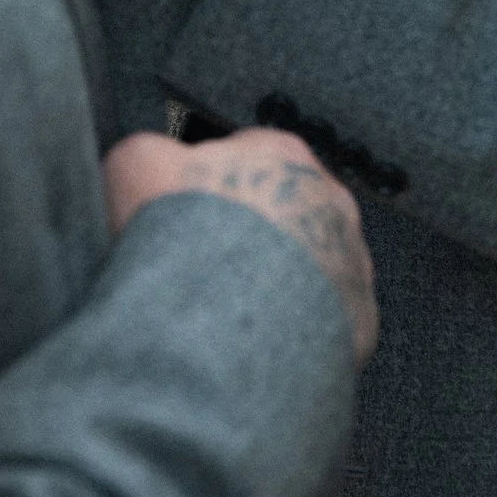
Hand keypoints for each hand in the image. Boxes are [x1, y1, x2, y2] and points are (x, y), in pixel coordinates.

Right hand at [104, 129, 377, 363]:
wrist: (219, 330)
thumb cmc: (181, 237)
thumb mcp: (136, 165)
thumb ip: (150, 153)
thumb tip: (155, 162)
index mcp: (281, 152)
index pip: (248, 153)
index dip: (211, 186)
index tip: (187, 216)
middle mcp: (331, 200)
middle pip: (284, 211)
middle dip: (250, 235)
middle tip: (207, 268)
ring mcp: (352, 262)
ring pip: (311, 267)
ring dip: (277, 284)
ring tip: (229, 313)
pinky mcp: (359, 324)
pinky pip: (327, 323)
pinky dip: (295, 332)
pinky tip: (256, 345)